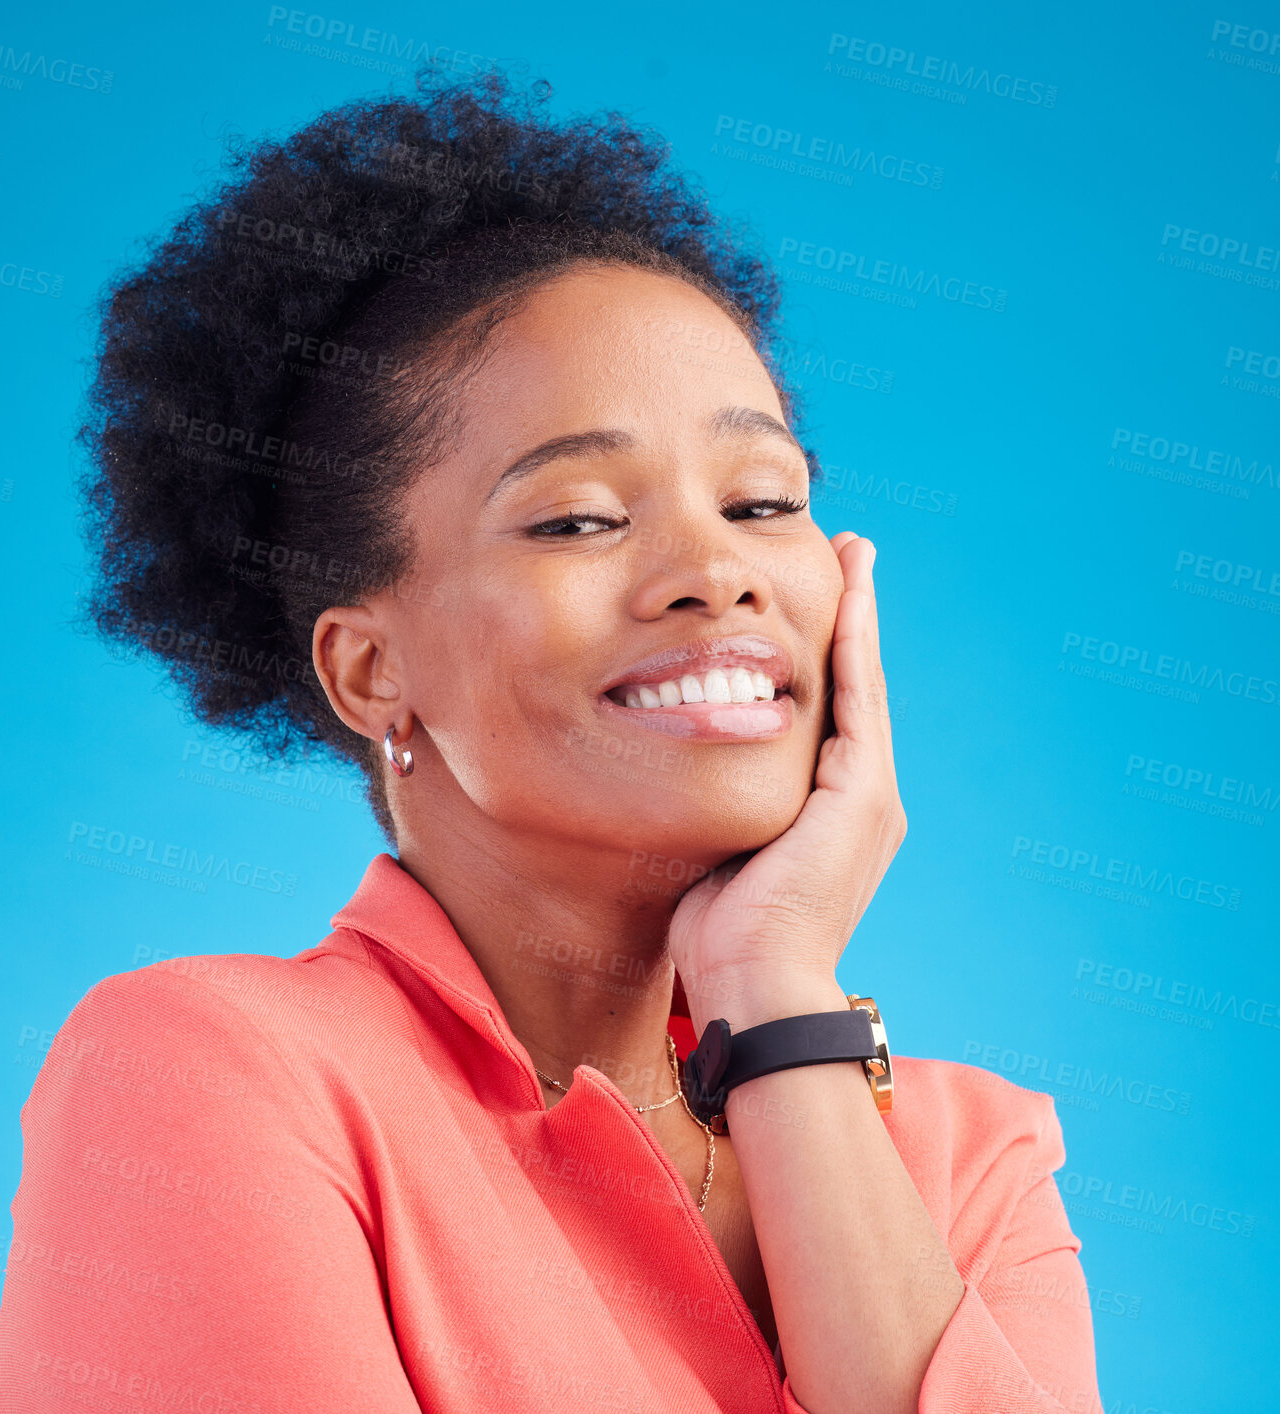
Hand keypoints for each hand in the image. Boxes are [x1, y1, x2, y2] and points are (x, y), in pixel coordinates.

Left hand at [667, 533, 906, 1032]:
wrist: (751, 991)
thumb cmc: (721, 940)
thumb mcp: (717, 855)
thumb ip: (718, 808)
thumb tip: (679, 778)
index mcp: (828, 816)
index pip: (826, 717)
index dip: (822, 657)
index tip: (810, 605)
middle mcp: (860, 801)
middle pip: (851, 688)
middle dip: (847, 620)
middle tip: (844, 557)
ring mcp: (867, 798)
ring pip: (860, 683)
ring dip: (856, 614)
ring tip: (852, 554)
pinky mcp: (862, 796)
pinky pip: (856, 700)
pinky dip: (853, 643)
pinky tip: (847, 592)